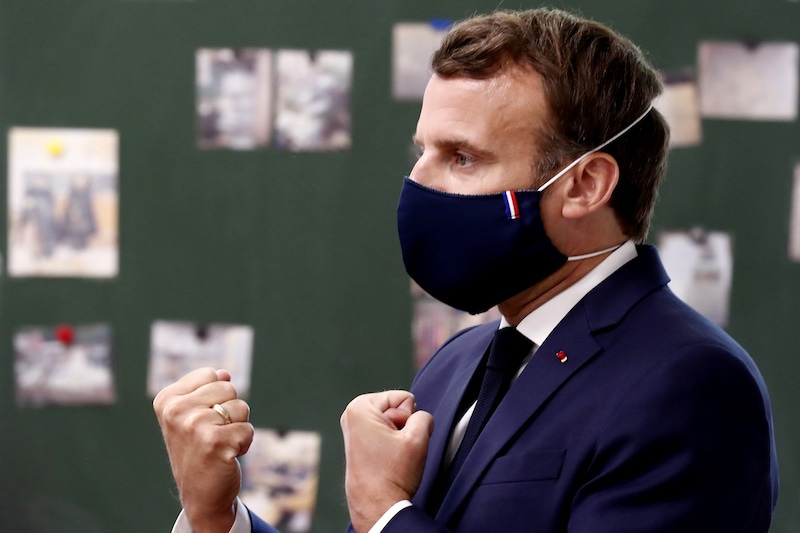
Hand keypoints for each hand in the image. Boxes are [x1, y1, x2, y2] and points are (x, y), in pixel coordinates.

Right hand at [153, 368, 253, 532]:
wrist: (200, 494)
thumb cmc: (199, 450)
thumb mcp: (195, 416)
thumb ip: (207, 391)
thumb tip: (224, 372)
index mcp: (167, 400)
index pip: (210, 374)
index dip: (215, 396)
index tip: (202, 418)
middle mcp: (176, 411)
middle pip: (228, 387)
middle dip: (230, 410)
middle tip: (213, 434)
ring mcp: (194, 426)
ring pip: (241, 407)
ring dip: (237, 427)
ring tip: (219, 444)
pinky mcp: (215, 442)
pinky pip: (248, 429)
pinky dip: (244, 443)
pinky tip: (227, 456)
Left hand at [340, 391, 433, 532]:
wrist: (378, 506)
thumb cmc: (391, 476)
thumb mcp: (418, 438)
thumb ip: (425, 416)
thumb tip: (421, 417)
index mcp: (360, 407)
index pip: (405, 398)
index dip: (409, 419)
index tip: (399, 440)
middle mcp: (352, 415)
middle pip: (397, 408)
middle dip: (403, 426)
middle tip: (397, 449)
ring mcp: (354, 429)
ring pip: (394, 422)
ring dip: (399, 437)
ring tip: (392, 455)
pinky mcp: (359, 442)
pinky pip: (386, 433)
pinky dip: (392, 444)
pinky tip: (387, 460)